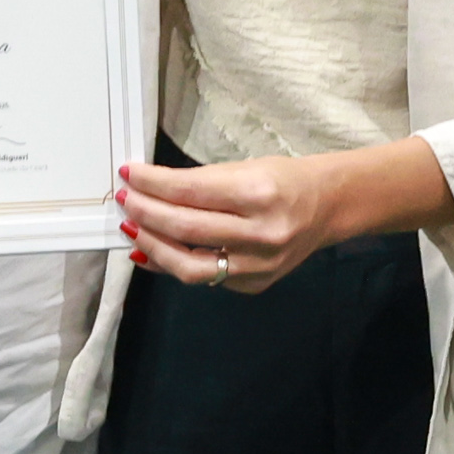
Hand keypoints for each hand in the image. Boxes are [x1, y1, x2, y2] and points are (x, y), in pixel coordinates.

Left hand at [118, 152, 356, 294]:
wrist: (328, 208)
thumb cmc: (285, 180)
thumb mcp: (246, 168)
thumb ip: (201, 183)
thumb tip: (151, 191)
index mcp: (259, 195)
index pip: (190, 191)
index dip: (153, 183)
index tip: (129, 174)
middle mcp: (260, 234)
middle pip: (186, 228)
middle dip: (146, 212)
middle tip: (125, 200)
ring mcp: (257, 266)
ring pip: (189, 266)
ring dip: (153, 246)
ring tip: (132, 229)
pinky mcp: (253, 284)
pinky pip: (204, 278)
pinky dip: (174, 263)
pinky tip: (155, 251)